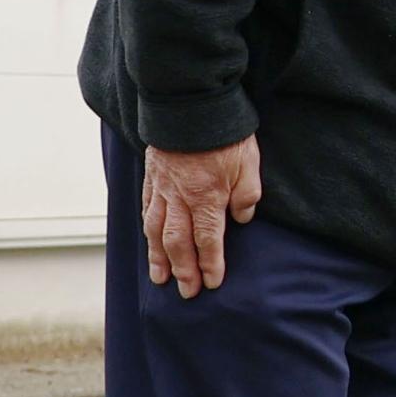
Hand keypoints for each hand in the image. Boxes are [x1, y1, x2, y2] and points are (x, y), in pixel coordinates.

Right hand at [140, 137, 262, 294]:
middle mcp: (179, 198)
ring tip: (160, 278)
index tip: (212, 283)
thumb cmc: (225, 134)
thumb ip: (247, 195)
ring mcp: (161, 188)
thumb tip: (242, 219)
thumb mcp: (249, 163)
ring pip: (155, 230)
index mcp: (206, 197)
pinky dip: (146, 230)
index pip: (208, 240)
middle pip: (177, 242)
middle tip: (186, 292)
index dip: (210, 264)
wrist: (191, 104)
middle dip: (183, 270)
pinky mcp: (151, 176)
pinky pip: (146, 209)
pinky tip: (149, 241)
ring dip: (157, 257)